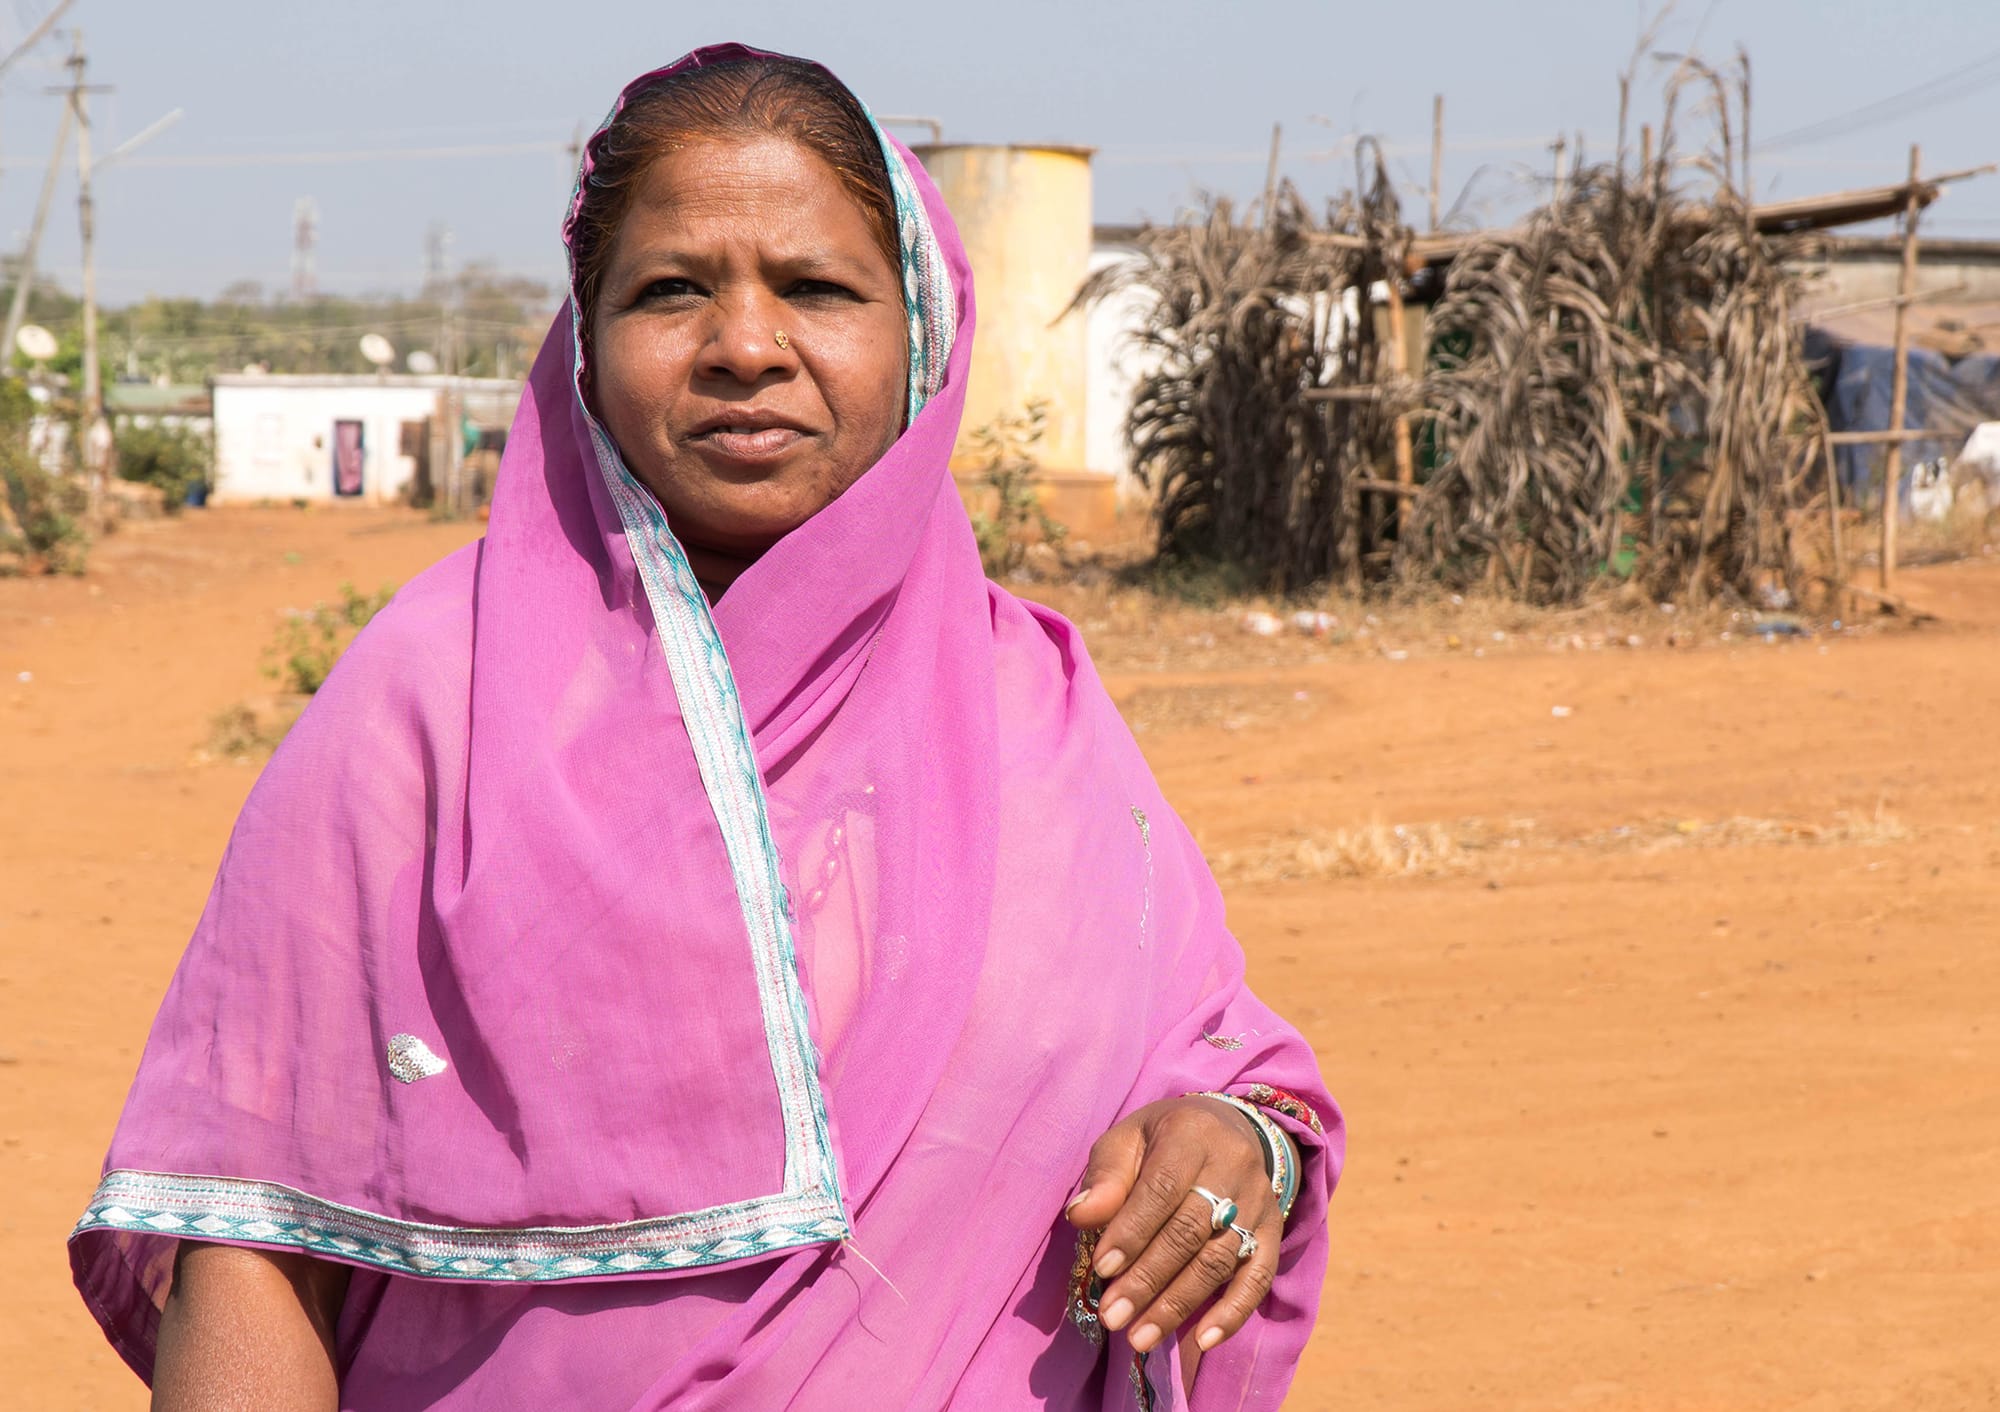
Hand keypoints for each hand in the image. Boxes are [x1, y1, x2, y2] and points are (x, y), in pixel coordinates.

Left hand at [1065, 1096, 1278, 1355]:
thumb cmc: (1162, 1140)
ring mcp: (1258, 1201)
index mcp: (1191, 1135)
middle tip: (1112, 1316)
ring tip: (1139, 1337)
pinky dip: (1232, 1313)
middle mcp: (1232, 1166)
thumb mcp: (1128, 1139)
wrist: (1228, 1130)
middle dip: (1147, 1279)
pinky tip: (1202, 1341)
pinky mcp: (1273, 1232)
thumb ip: (1106, 1177)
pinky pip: (1258, 1277)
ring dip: (1177, 1305)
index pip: (1162, 1188)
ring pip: (1218, 1260)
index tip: (1102, 1269)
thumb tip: (1081, 1216)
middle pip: (1189, 1231)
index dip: (1132, 1231)